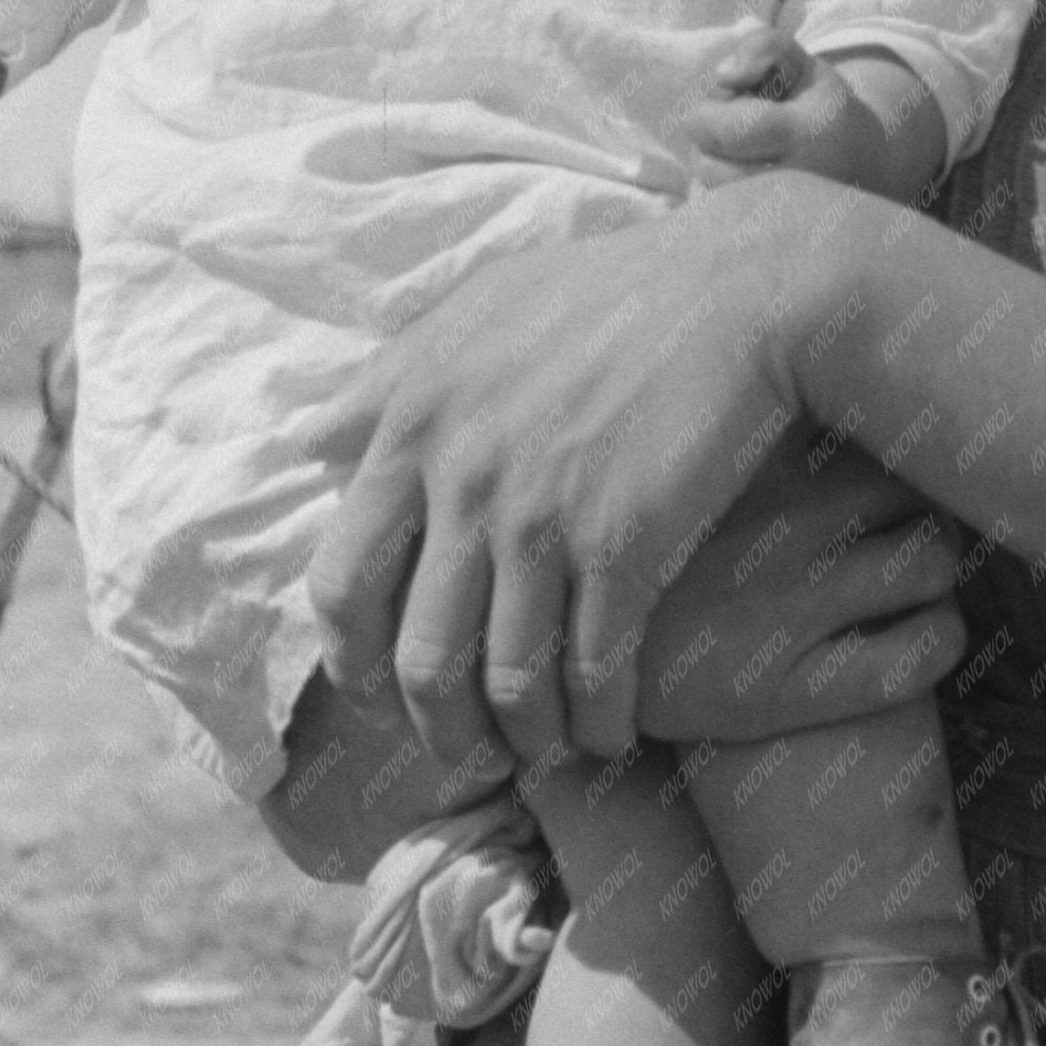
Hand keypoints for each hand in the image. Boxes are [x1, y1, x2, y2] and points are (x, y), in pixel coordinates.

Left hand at [304, 181, 842, 765]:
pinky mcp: (626, 546)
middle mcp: (463, 481)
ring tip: (546, 753)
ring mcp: (543, 518)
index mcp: (410, 426)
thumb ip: (386, 381)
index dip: (352, 661)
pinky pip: (595, 672)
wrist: (736, 291)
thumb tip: (310, 440)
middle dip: (438, 729)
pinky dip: (598, 722)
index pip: (340, 582)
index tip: (379, 694)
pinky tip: (611, 732)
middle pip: (417, 656)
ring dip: (526, 740)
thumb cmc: (605, 295)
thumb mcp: (472, 313)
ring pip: (507, 682)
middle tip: (463, 754)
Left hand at [686, 30, 941, 202]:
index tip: (721, 112)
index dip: (705, 115)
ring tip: (743, 160)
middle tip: (735, 135)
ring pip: (710, 198)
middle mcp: (797, 185)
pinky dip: (719, 202)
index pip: (722, 130)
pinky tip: (745, 187)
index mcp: (806, 133)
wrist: (862, 167)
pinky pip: (717, 226)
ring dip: (713, 173)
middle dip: (708, 145)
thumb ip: (761, 46)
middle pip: (708, 167)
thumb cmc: (818, 107)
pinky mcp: (773, 247)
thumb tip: (723, 75)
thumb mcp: (800, 63)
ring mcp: (786, 223)